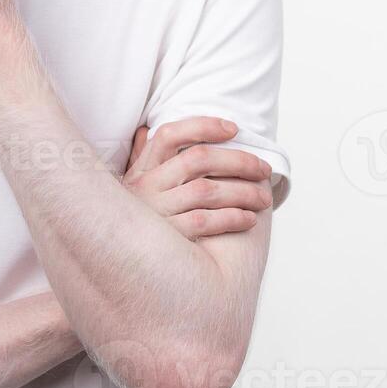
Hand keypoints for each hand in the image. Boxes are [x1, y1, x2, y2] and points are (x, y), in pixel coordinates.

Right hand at [121, 116, 273, 239]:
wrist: (123, 261)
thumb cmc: (139, 218)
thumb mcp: (133, 186)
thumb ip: (141, 158)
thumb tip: (145, 128)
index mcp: (141, 168)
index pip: (168, 135)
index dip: (203, 126)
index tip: (234, 129)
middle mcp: (145, 186)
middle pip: (197, 159)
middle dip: (237, 160)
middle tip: (263, 169)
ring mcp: (155, 211)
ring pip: (205, 191)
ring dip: (242, 192)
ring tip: (263, 198)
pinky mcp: (168, 237)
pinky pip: (204, 222)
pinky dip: (231, 218)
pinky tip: (248, 219)